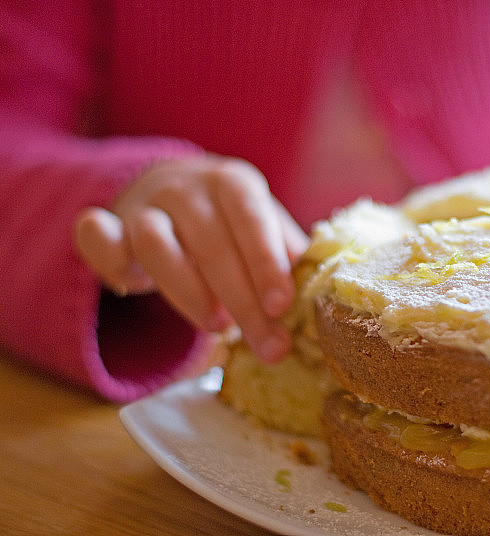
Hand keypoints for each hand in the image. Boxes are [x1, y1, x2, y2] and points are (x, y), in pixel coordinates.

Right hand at [73, 155, 308, 361]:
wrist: (170, 192)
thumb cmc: (229, 222)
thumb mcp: (262, 228)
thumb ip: (285, 252)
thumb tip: (315, 286)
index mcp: (234, 183)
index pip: (252, 218)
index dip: (266, 262)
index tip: (282, 305)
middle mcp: (187, 187)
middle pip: (212, 245)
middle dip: (244, 303)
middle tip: (270, 348)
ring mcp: (143, 205)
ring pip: (156, 243)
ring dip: (187, 290)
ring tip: (218, 326)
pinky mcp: (106, 226)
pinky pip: (96, 236)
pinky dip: (109, 259)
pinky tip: (128, 288)